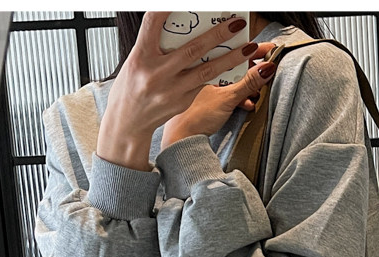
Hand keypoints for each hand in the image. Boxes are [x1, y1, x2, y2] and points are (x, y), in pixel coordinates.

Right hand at [96, 11, 262, 170]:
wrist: (129, 122)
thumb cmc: (131, 87)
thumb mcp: (136, 60)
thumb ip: (155, 44)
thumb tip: (176, 24)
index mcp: (141, 56)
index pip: (152, 23)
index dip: (165, 8)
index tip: (179, 1)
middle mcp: (157, 73)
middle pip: (192, 49)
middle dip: (218, 35)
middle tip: (237, 23)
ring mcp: (172, 90)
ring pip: (207, 71)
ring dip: (231, 58)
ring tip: (250, 48)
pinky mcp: (182, 101)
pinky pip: (206, 84)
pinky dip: (222, 73)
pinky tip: (237, 66)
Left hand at [160, 51, 276, 149]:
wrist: (181, 138)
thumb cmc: (196, 116)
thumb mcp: (227, 98)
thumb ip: (248, 83)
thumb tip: (267, 68)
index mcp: (206, 65)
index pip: (233, 50)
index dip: (253, 50)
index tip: (269, 50)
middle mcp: (204, 70)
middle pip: (235, 64)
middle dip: (253, 71)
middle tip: (266, 73)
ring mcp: (206, 85)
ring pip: (233, 79)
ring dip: (247, 87)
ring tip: (254, 95)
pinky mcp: (208, 98)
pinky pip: (227, 91)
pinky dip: (238, 96)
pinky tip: (246, 104)